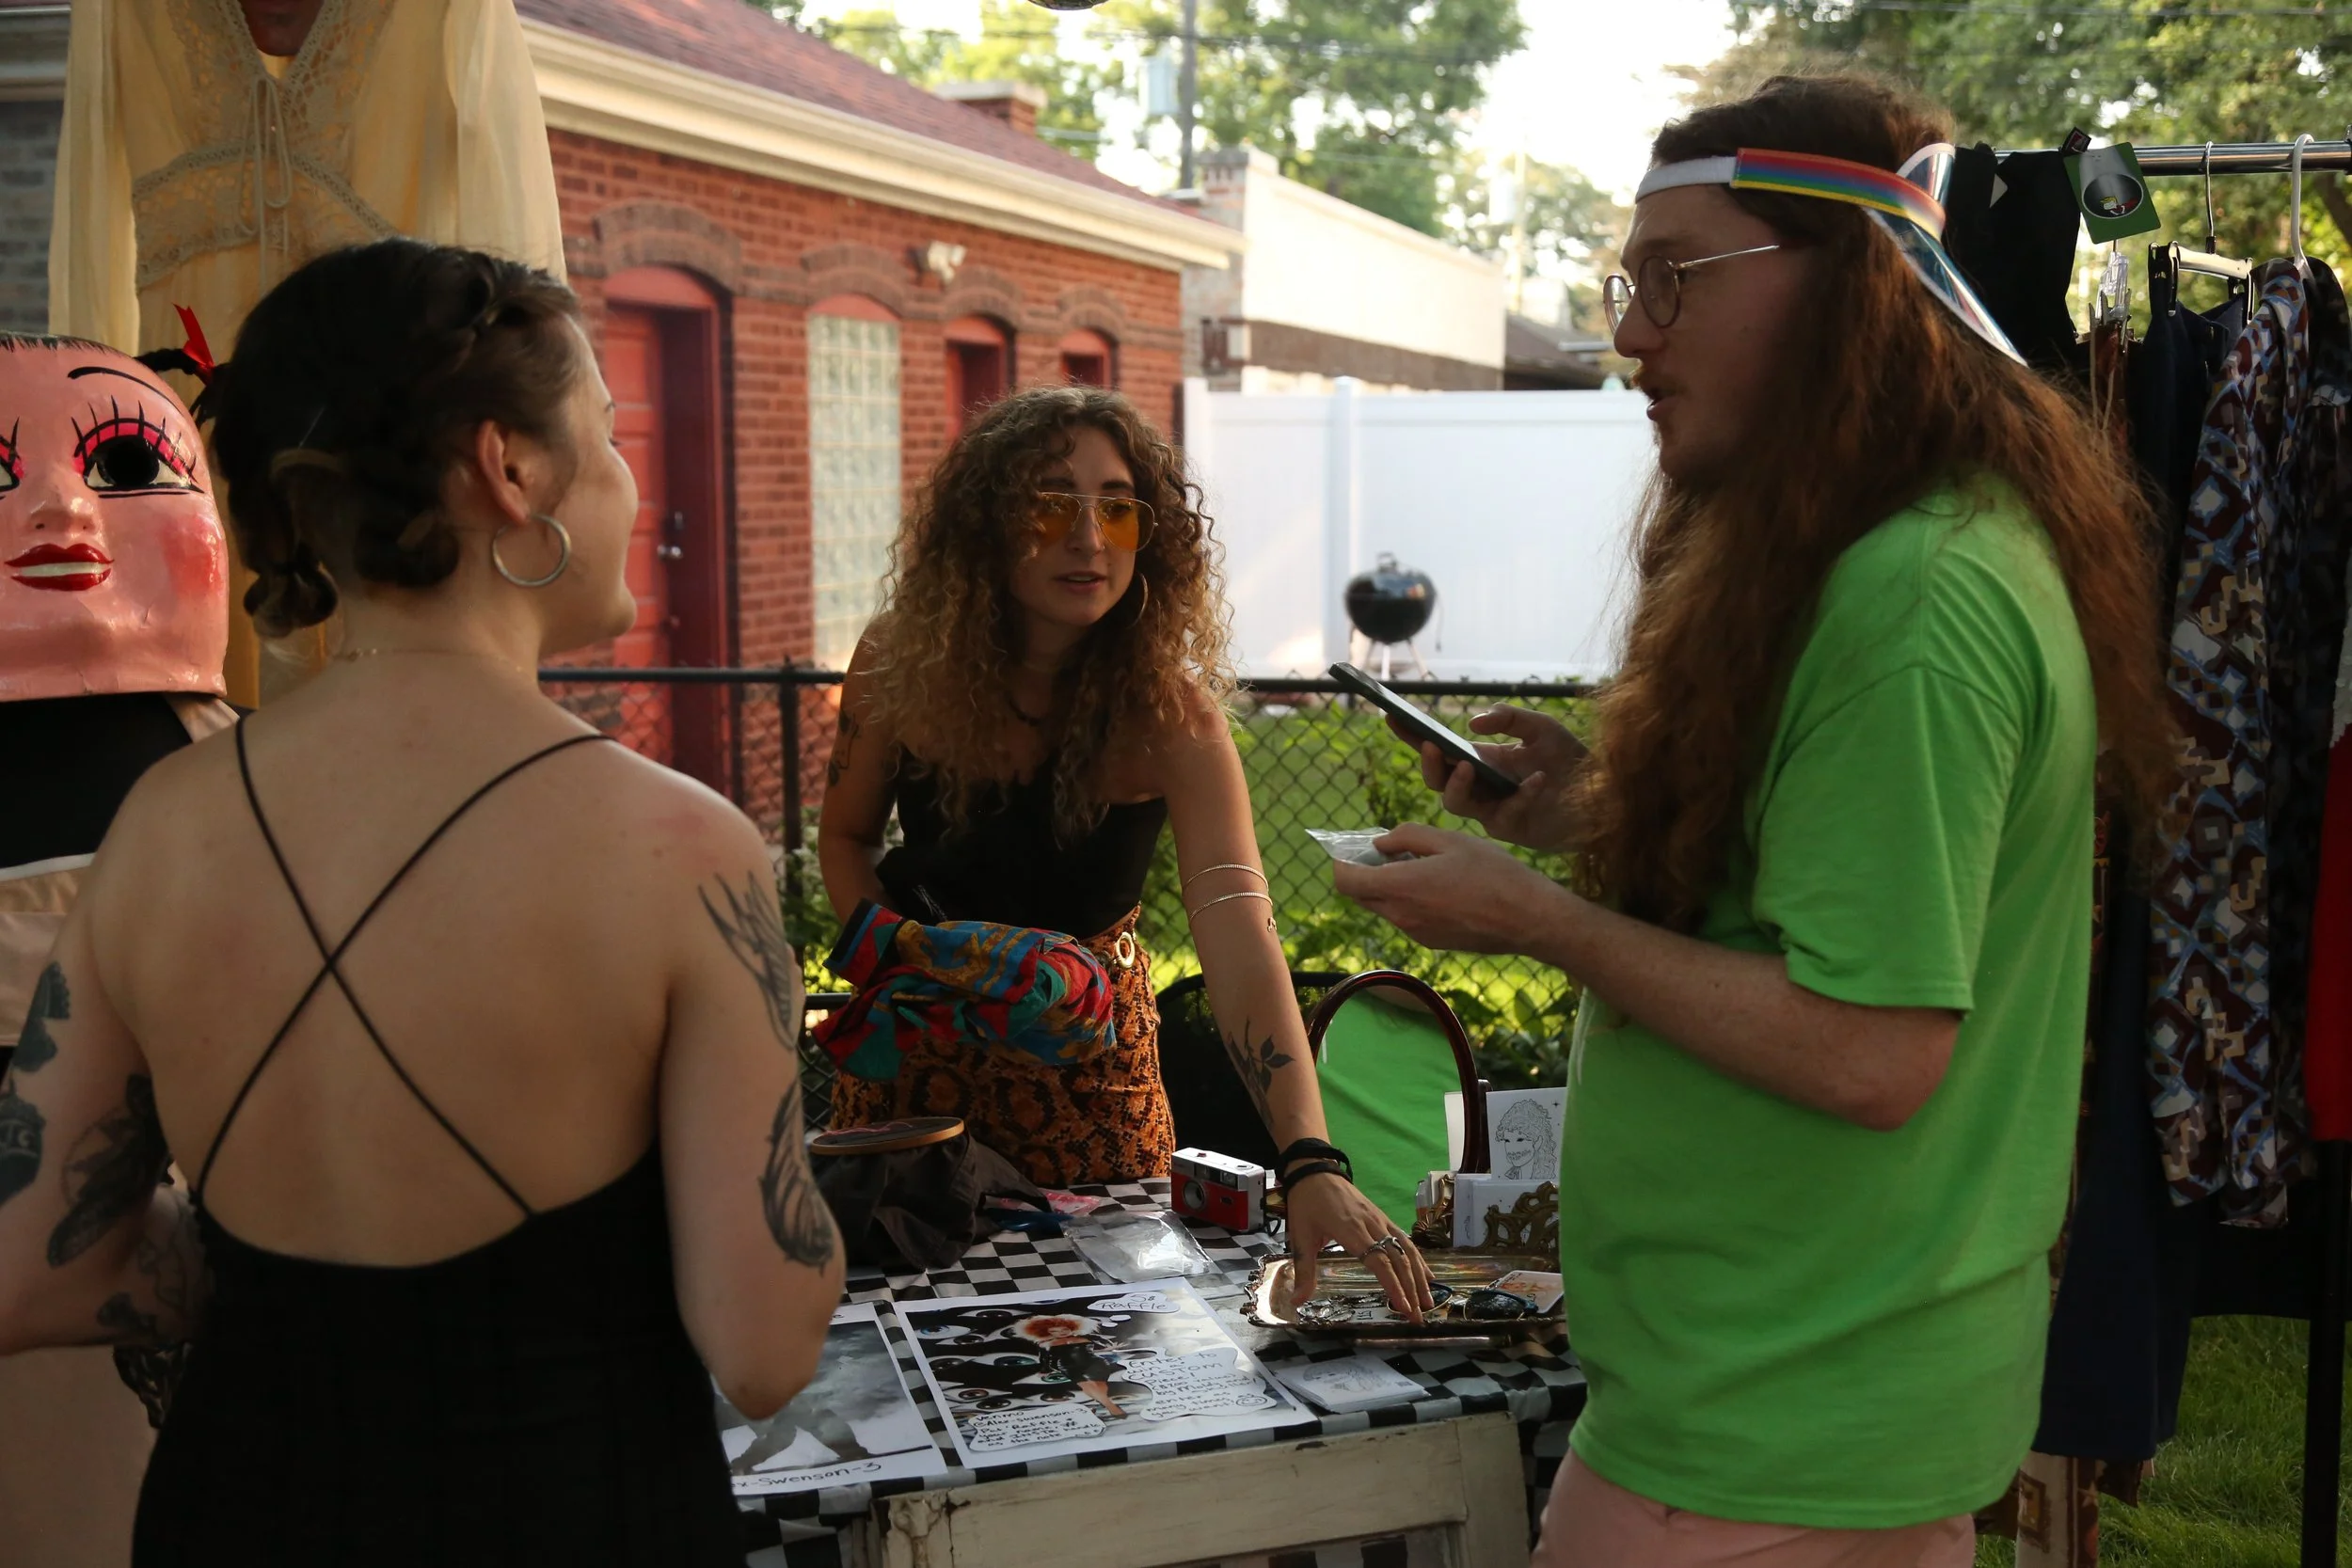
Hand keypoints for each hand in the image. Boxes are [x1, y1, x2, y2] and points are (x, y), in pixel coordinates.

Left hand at [1283, 1171, 1433, 1321]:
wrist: (1315, 1170)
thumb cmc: (1306, 1204)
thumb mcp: (1300, 1237)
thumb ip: (1304, 1271)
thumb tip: (1297, 1301)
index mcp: (1351, 1232)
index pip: (1379, 1262)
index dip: (1394, 1286)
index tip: (1404, 1307)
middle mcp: (1372, 1226)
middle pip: (1399, 1260)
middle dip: (1411, 1290)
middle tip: (1418, 1317)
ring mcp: (1380, 1220)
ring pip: (1407, 1249)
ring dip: (1419, 1276)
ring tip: (1428, 1301)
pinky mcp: (1383, 1217)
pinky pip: (1405, 1239)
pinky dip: (1418, 1258)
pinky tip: (1427, 1274)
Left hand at [1331, 822, 1567, 954]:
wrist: (1529, 918)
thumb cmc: (1493, 873)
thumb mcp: (1450, 839)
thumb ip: (1408, 837)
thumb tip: (1381, 844)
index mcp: (1401, 887)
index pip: (1346, 881)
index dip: (1342, 863)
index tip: (1354, 848)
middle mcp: (1401, 916)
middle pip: (1361, 896)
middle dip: (1364, 873)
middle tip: (1387, 852)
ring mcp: (1416, 933)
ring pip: (1384, 907)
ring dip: (1389, 887)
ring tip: (1420, 865)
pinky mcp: (1432, 942)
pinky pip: (1406, 918)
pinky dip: (1408, 901)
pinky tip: (1437, 886)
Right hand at [1391, 706, 1585, 853]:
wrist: (1602, 795)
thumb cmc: (1571, 761)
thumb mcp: (1541, 728)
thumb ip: (1509, 719)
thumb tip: (1472, 725)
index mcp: (1480, 761)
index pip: (1438, 749)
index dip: (1412, 736)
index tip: (1391, 717)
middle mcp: (1480, 787)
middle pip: (1437, 781)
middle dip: (1429, 765)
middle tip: (1434, 747)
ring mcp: (1492, 810)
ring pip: (1456, 804)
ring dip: (1458, 785)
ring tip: (1469, 766)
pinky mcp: (1512, 829)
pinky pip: (1504, 815)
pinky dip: (1521, 795)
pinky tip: (1537, 779)